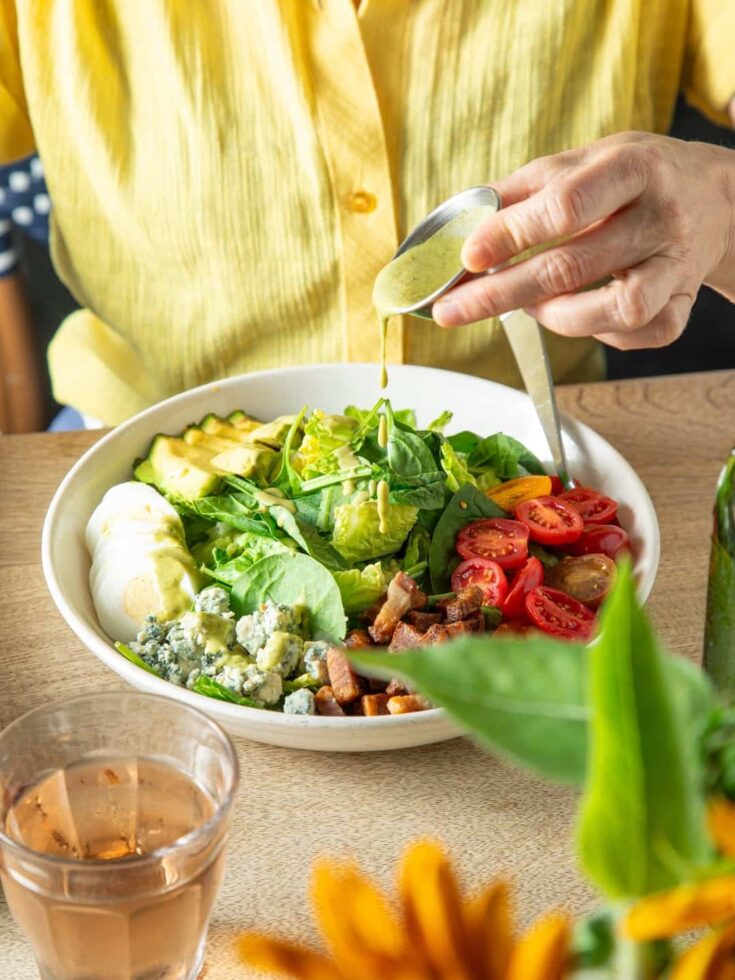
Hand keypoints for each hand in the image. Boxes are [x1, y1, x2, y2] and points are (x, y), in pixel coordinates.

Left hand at [432, 132, 734, 349]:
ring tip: (527, 306)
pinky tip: (579, 317)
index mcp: (630, 168)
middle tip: (452, 310)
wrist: (715, 196)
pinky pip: (639, 334)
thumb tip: (462, 224)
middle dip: (501, 293)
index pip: (564, 205)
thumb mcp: (582, 161)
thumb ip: (522, 190)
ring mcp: (675, 264)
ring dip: (556, 317)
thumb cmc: (635, 178)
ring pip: (617, 310)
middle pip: (574, 266)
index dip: (510, 234)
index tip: (467, 257)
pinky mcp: (683, 303)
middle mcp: (659, 217)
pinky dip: (599, 334)